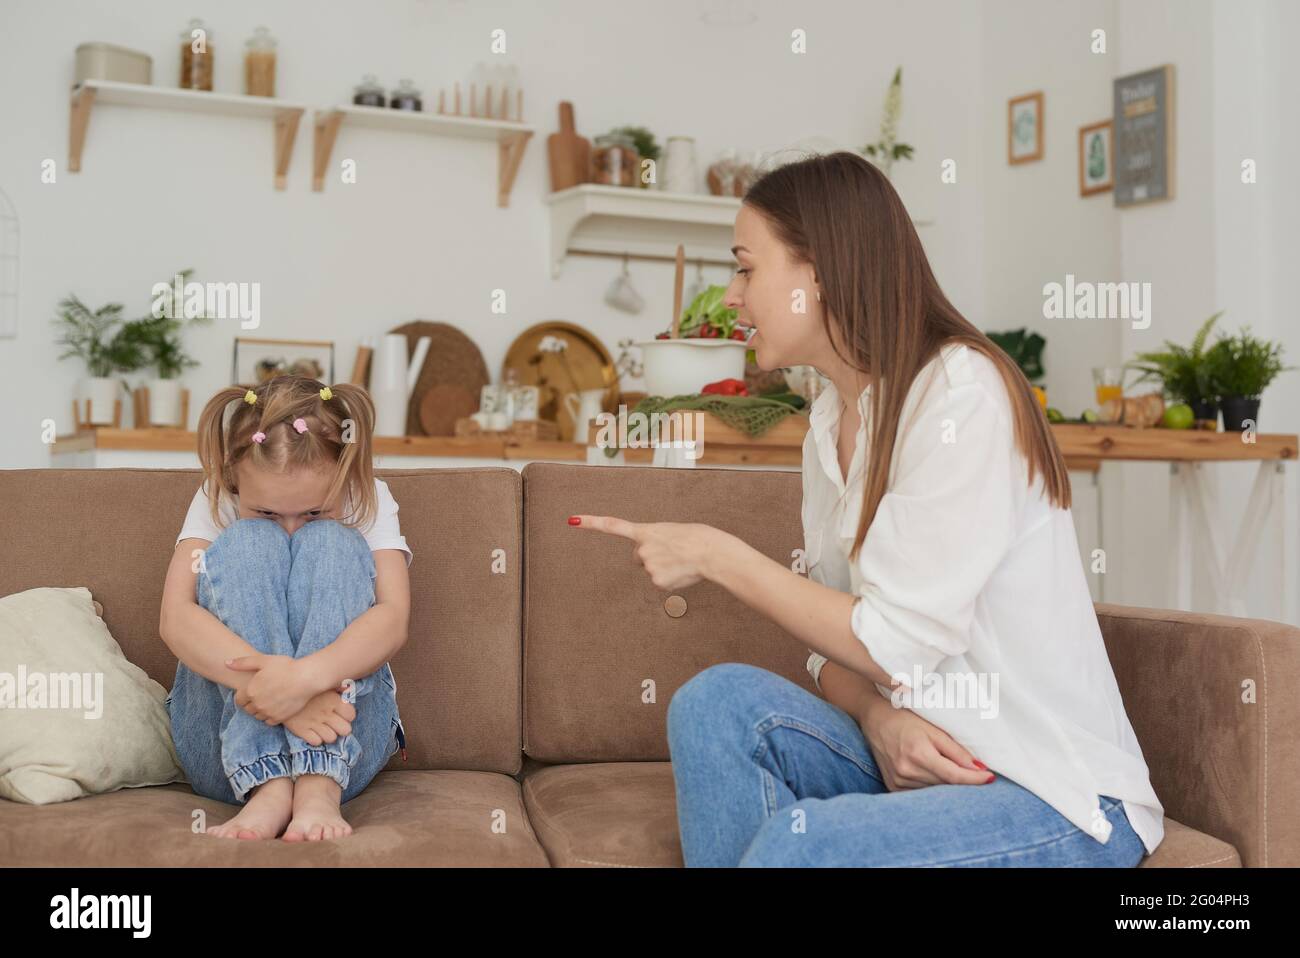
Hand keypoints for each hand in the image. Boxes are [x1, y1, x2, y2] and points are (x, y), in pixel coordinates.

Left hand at [228, 654, 321, 725]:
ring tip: (271, 700)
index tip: (253, 690)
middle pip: (248, 709)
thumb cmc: (286, 666)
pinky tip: (277, 706)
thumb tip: (225, 663)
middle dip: (252, 703)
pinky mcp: (279, 718)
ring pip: (258, 716)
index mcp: (250, 691)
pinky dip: (270, 716)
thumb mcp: (263, 660)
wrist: (306, 678)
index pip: (239, 700)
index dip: (244, 695)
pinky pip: (269, 721)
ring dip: (261, 710)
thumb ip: (242, 663)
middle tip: (263, 694)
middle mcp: (257, 704)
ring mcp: (268, 712)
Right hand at [282, 690, 355, 745]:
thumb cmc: (305, 685)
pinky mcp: (301, 730)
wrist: (280, 689)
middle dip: (342, 728)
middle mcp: (326, 713)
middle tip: (336, 724)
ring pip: (331, 738)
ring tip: (324, 728)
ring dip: (329, 734)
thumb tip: (348, 688)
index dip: (348, 715)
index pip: (351, 715)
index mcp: (333, 700)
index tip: (343, 713)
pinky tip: (314, 731)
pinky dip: (316, 738)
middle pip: (346, 730)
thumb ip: (338, 685)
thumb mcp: (322, 682)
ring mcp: (314, 723)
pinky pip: (316, 742)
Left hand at [569, 514, 722, 590]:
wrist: (710, 551)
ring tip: (680, 561)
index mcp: (645, 531)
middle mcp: (641, 548)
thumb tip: (650, 564)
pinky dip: (670, 579)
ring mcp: (648, 566)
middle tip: (672, 552)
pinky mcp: (656, 581)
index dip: (591, 523)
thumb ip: (654, 544)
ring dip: (663, 567)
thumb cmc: (695, 539)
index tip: (572, 520)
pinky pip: (660, 582)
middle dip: (651, 556)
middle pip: (638, 557)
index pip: (612, 526)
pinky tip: (681, 571)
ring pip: (650, 570)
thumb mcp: (670, 533)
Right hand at [857, 692, 992, 790]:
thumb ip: (956, 750)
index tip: (990, 778)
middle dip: (963, 781)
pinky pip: (919, 793)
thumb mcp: (933, 729)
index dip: (974, 779)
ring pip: (933, 791)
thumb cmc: (905, 719)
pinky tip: (935, 777)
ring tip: (955, 773)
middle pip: (945, 785)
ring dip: (947, 786)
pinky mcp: (893, 786)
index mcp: (918, 753)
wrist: (874, 719)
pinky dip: (931, 787)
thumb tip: (978, 768)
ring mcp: (898, 781)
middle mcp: (906, 770)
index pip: (953, 775)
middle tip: (978, 774)